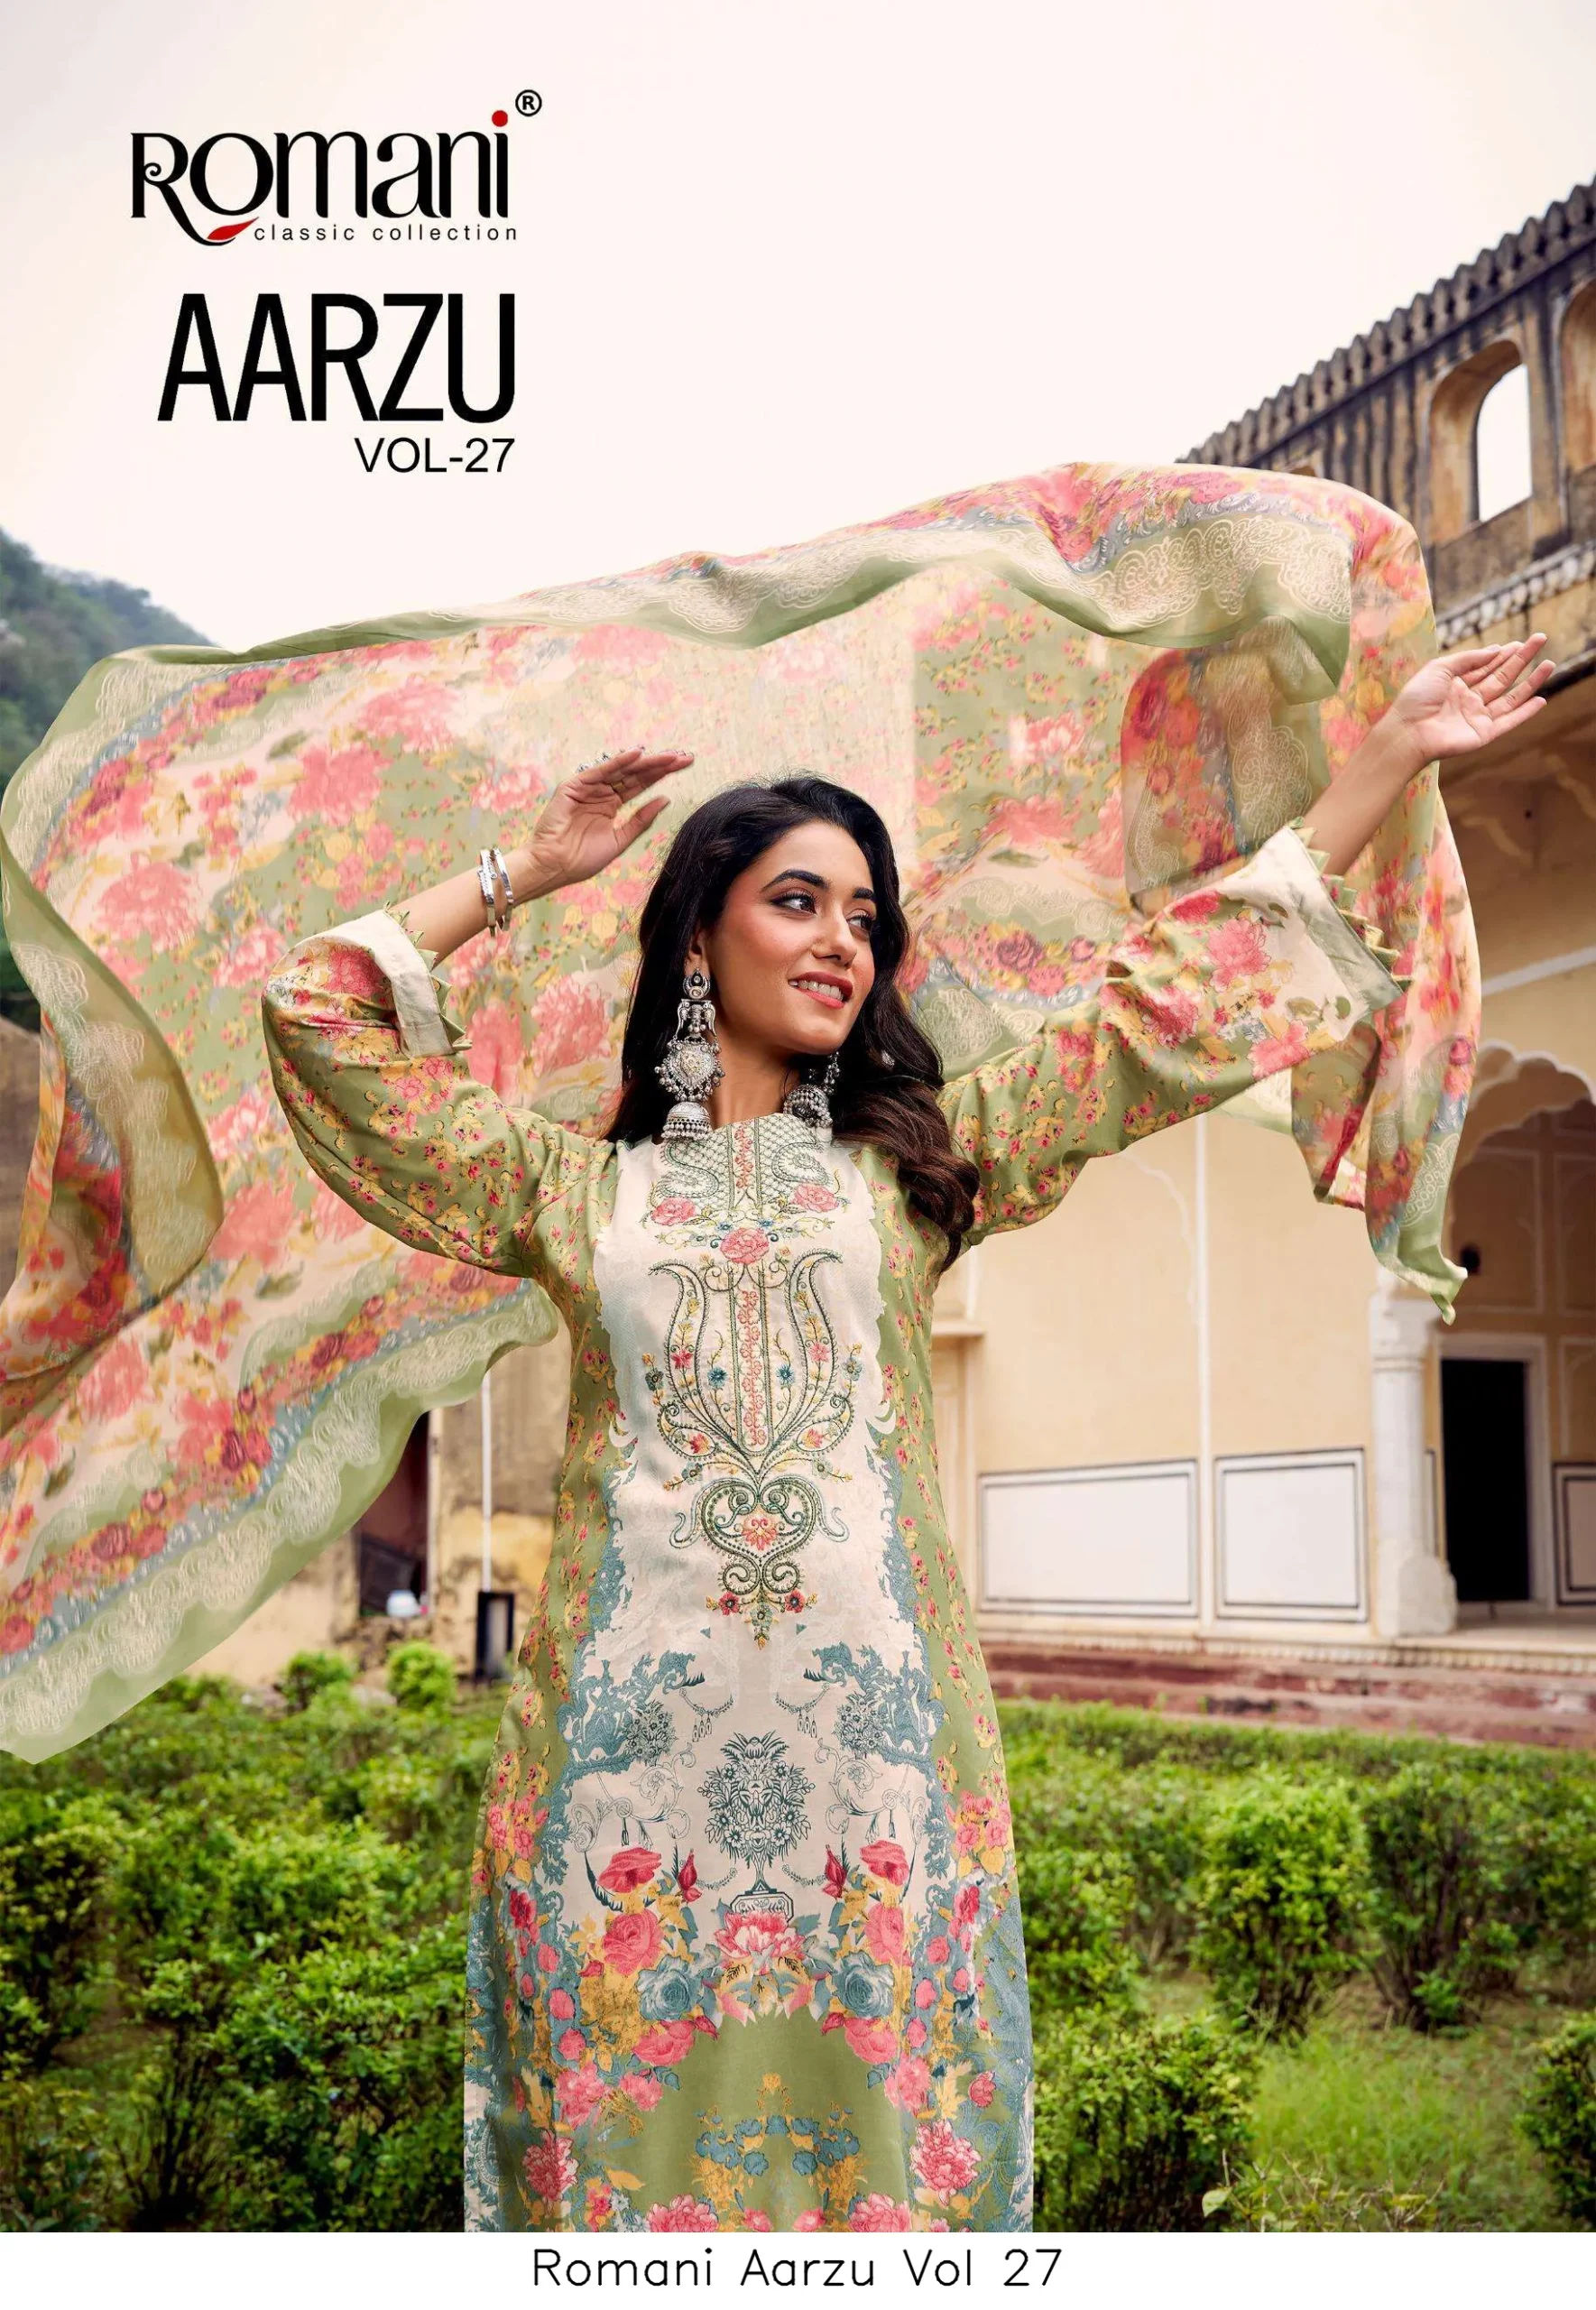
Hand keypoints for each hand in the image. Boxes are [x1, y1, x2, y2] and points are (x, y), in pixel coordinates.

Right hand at [512, 747, 693, 897]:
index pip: (641, 785)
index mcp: (611, 805)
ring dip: (645, 762)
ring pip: (622, 770)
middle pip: (635, 774)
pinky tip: (638, 755)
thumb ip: (641, 820)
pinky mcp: (574, 786)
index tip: (685, 766)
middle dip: (660, 765)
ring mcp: (588, 787)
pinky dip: (618, 762)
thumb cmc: (582, 859)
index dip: (662, 775)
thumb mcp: (620, 840)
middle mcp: (601, 792)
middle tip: (685, 757)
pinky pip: (600, 771)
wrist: (554, 867)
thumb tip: (666, 799)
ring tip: (669, 756)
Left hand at [1386, 633, 1554, 767]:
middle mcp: (1469, 700)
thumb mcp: (1440, 668)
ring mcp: (1477, 717)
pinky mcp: (1483, 734)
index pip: (1485, 666)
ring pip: (1511, 697)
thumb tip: (1495, 649)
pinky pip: (1509, 721)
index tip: (1520, 642)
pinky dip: (1525, 712)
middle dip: (1521, 659)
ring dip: (1531, 682)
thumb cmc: (1416, 699)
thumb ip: (1468, 659)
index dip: (1503, 654)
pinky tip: (1541, 699)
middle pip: (1502, 677)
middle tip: (1541, 640)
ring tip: (1549, 665)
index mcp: (1456, 684)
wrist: (1407, 732)